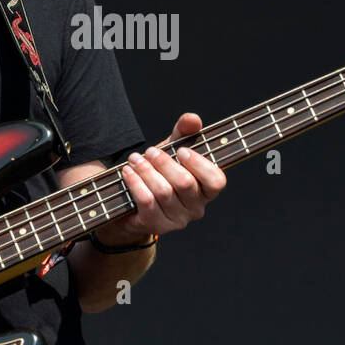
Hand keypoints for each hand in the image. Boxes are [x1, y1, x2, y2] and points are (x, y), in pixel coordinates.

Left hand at [100, 112, 226, 247]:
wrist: (132, 203)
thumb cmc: (159, 173)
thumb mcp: (172, 149)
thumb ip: (184, 132)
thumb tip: (193, 119)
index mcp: (206, 190)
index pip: (217, 181)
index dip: (200, 164)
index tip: (181, 150)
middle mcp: (196, 208)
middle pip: (185, 183)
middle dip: (164, 163)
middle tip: (150, 152)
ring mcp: (176, 220)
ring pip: (163, 192)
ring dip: (146, 171)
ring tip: (135, 159)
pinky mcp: (156, 225)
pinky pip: (147, 202)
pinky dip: (135, 183)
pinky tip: (127, 172)